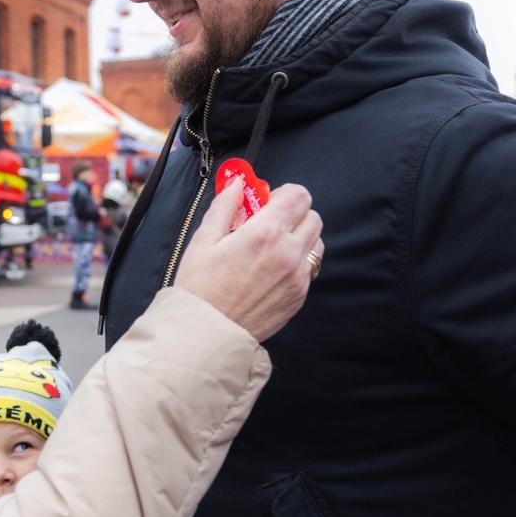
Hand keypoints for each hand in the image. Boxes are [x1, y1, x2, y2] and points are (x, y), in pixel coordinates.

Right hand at [174, 177, 323, 341]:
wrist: (207, 332)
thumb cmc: (200, 286)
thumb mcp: (204, 239)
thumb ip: (225, 206)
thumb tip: (238, 184)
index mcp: (266, 233)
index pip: (299, 196)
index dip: (285, 193)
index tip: (268, 201)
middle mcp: (289, 253)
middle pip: (313, 216)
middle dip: (294, 214)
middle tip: (270, 222)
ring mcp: (298, 277)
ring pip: (315, 242)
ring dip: (300, 237)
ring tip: (273, 247)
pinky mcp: (298, 296)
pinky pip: (309, 269)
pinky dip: (297, 262)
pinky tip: (271, 270)